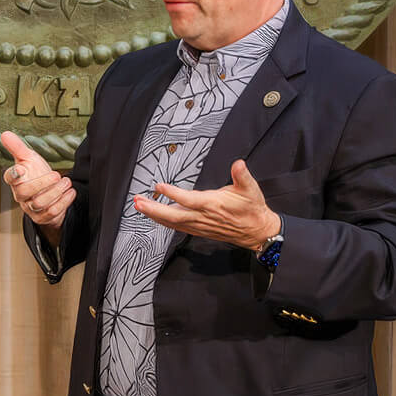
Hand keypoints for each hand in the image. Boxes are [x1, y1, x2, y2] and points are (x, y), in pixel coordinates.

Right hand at [0, 131, 74, 229]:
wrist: (48, 192)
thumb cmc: (35, 173)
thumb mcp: (28, 158)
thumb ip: (17, 147)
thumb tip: (5, 133)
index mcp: (16, 180)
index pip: (9, 177)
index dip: (13, 174)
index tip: (21, 169)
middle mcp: (20, 195)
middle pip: (25, 192)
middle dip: (42, 183)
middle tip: (57, 175)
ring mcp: (30, 208)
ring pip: (39, 204)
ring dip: (56, 192)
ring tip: (67, 182)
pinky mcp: (42, 217)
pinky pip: (51, 213)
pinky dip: (63, 202)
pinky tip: (71, 192)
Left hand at [132, 159, 279, 250]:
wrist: (256, 231)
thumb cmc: (252, 209)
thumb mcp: (250, 189)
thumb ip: (242, 176)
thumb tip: (238, 164)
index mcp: (213, 205)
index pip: (188, 200)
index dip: (173, 194)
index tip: (158, 186)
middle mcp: (203, 217)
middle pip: (173, 215)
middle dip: (154, 209)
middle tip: (138, 202)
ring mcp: (199, 225)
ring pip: (172, 222)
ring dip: (154, 214)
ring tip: (139, 205)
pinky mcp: (198, 230)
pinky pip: (177, 227)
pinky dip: (163, 221)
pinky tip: (153, 215)